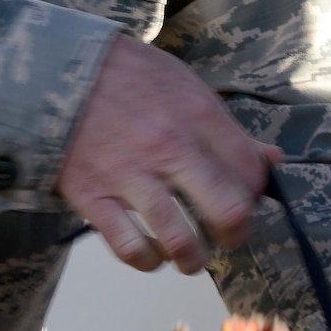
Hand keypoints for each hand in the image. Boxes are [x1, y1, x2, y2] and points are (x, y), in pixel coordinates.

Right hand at [59, 34, 279, 273]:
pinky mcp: (94, 196)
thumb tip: (272, 160)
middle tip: (227, 236)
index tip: (244, 200)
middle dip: (236, 234)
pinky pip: (130, 248)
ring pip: (180, 241)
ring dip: (193, 259)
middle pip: (228, 212)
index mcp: (198, 115)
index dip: (255, 196)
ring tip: (191, 256)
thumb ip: (227, 128)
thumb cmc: (128, 77)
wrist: (58, 70)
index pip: (250, 175)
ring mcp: (130, 176)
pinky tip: (152, 253)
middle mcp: (170, 148)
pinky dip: (147, 260)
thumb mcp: (184, 85)